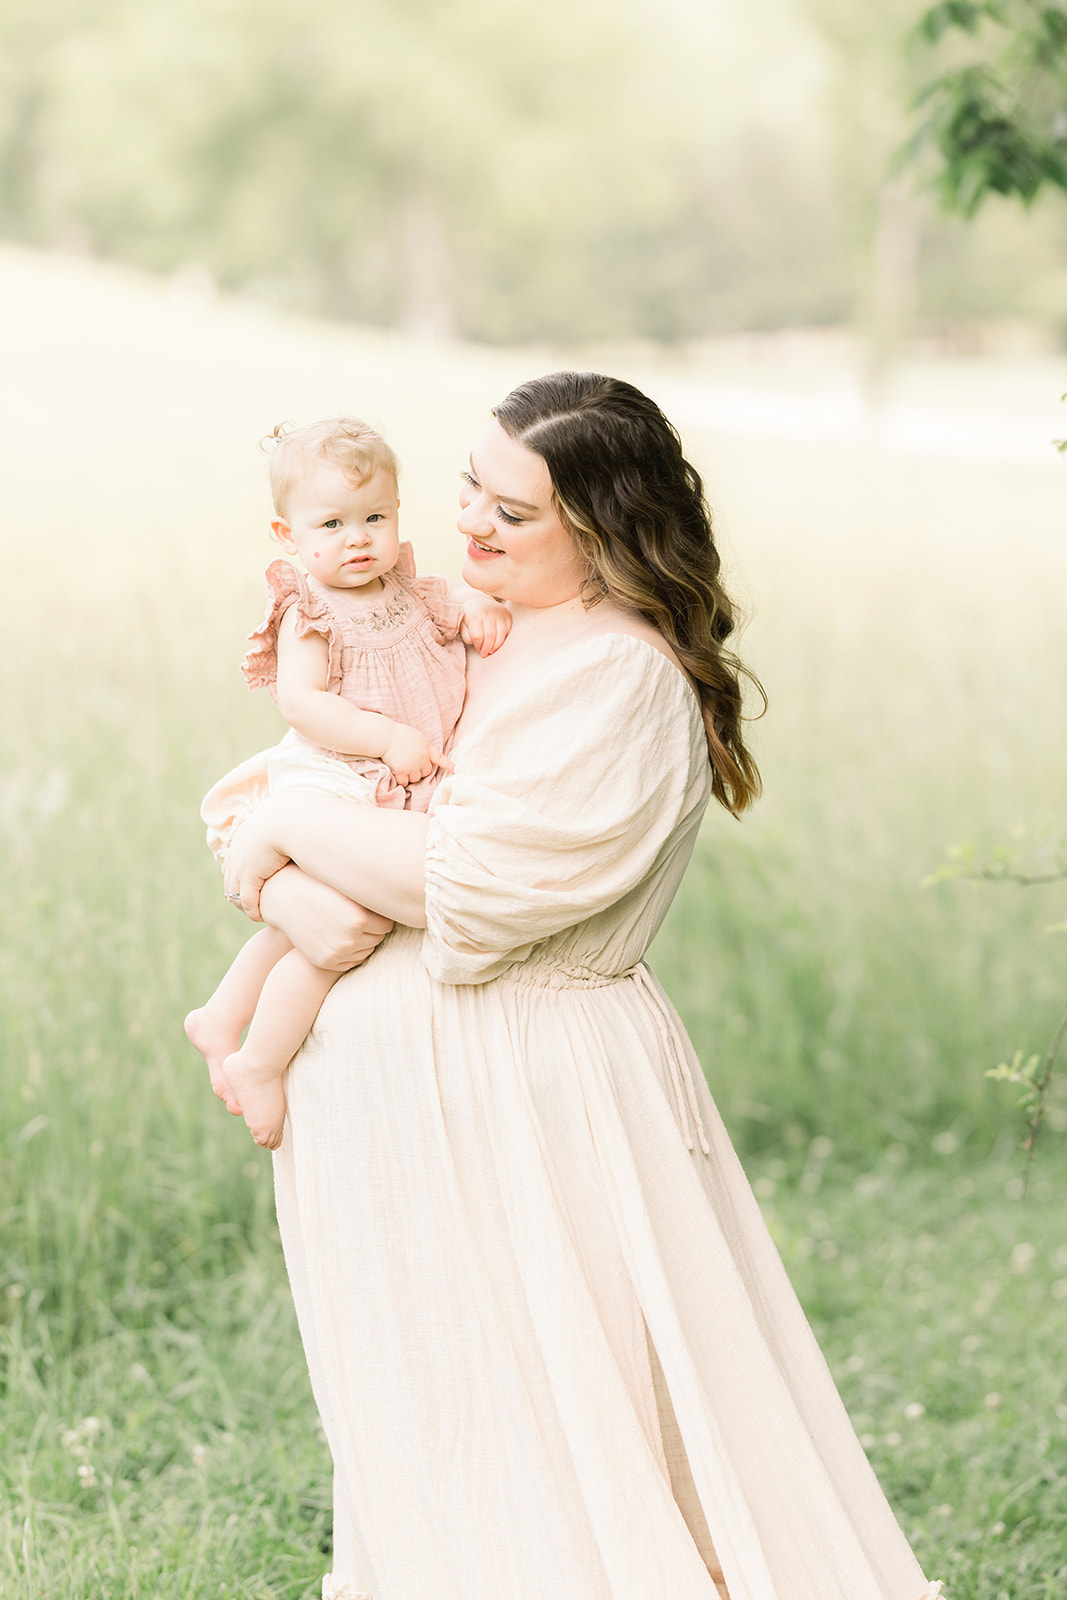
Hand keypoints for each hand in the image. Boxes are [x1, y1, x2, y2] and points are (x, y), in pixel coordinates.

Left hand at [223, 800, 292, 921]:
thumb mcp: (279, 827)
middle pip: (229, 881)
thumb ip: (277, 834)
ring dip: (245, 906)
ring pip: (235, 894)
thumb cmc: (290, 821)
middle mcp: (236, 854)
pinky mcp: (249, 875)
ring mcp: (240, 865)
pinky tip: (261, 917)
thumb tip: (284, 835)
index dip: (237, 879)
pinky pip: (247, 900)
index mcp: (240, 841)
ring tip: (256, 914)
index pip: (230, 865)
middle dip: (237, 896)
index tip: (245, 889)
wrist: (287, 820)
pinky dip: (253, 910)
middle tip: (250, 907)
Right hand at [260, 865, 393, 970]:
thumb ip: (374, 891)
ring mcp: (338, 952)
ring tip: (347, 922)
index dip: (380, 912)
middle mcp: (350, 937)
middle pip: (379, 937)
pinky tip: (340, 934)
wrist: (284, 898)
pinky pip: (352, 960)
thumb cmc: (320, 882)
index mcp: (359, 917)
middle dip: (373, 926)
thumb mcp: (347, 884)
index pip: (388, 922)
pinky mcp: (327, 962)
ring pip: (367, 949)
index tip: (371, 903)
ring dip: (363, 939)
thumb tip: (407, 894)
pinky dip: (351, 950)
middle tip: (357, 912)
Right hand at [380, 721, 453, 784]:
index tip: (456, 770)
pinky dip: (400, 780)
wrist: (384, 736)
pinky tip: (395, 772)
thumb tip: (421, 757)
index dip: (448, 765)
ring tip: (400, 766)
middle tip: (409, 765)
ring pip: (415, 778)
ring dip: (409, 776)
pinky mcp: (402, 771)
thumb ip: (420, 747)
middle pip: (426, 772)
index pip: (439, 757)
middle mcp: (421, 757)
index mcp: (425, 747)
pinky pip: (404, 782)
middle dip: (419, 771)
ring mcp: (412, 765)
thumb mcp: (414, 737)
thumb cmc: (396, 734)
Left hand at [460, 595, 511, 656]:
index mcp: (474, 616)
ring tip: (491, 651)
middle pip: (490, 637)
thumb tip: (474, 643)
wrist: (479, 601)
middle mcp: (487, 614)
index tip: (477, 648)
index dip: (478, 645)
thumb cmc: (469, 616)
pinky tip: (498, 643)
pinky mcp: (507, 615)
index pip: (477, 636)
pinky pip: (507, 631)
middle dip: (487, 649)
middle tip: (484, 654)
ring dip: (496, 646)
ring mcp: (498, 614)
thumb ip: (466, 635)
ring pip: (501, 634)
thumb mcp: (462, 624)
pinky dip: (503, 639)